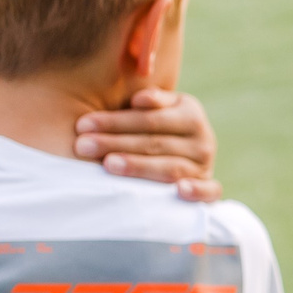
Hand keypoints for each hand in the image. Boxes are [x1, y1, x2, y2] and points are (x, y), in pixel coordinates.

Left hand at [76, 89, 220, 199]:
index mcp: (190, 113)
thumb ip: (148, 101)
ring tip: (108, 165)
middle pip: (155, 143)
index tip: (82, 125)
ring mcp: (206, 165)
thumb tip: (139, 100)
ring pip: (172, 168)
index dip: (115, 122)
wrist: (178, 151)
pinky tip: (180, 191)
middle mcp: (202, 139)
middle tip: (82, 146)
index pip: (150, 119)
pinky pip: (210, 192)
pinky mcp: (210, 189)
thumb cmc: (152, 127)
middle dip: (115, 143)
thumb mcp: (154, 108)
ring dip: (140, 166)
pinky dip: (198, 191)